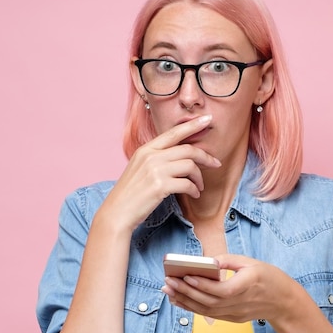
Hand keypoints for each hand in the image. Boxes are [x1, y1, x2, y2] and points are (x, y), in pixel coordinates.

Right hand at [99, 115, 220, 232]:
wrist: (117, 213)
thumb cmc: (130, 193)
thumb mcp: (140, 168)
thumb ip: (156, 158)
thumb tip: (181, 155)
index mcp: (145, 149)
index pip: (173, 132)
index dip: (192, 125)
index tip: (207, 119)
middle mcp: (150, 156)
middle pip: (188, 149)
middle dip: (206, 156)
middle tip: (216, 163)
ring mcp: (155, 171)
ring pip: (190, 166)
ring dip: (199, 178)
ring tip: (199, 187)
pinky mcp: (160, 186)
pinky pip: (187, 184)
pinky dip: (194, 190)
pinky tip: (194, 194)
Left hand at [161, 254, 298, 323]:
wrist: (283, 301)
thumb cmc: (269, 278)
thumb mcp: (252, 262)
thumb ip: (230, 260)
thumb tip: (210, 260)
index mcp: (247, 286)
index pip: (221, 290)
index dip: (202, 285)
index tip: (186, 276)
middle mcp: (239, 303)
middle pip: (208, 301)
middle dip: (186, 292)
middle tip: (168, 281)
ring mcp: (235, 313)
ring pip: (205, 310)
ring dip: (185, 301)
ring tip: (168, 290)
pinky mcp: (231, 318)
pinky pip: (208, 314)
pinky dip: (192, 307)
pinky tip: (179, 300)